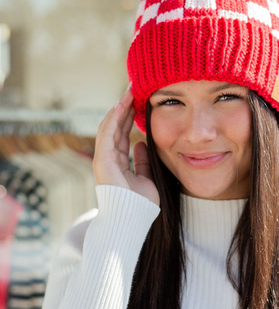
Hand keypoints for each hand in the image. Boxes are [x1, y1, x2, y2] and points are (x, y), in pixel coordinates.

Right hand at [92, 83, 159, 206]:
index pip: (122, 133)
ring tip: (129, 91)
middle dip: (124, 106)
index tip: (139, 100)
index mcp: (117, 162)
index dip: (129, 116)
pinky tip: (121, 105)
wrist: (133, 220)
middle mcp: (108, 158)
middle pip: (115, 126)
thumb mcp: (146, 177)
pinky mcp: (102, 161)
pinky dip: (113, 119)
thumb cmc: (140, 204)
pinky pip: (107, 135)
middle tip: (134, 88)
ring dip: (119, 107)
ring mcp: (104, 159)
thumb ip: (142, 161)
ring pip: (110, 126)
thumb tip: (141, 144)